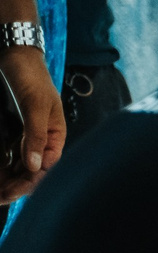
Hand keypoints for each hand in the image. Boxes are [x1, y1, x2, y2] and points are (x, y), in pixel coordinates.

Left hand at [1, 49, 64, 201]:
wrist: (16, 55)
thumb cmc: (31, 78)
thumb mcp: (34, 107)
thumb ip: (35, 137)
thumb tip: (36, 167)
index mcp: (56, 136)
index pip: (46, 167)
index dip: (29, 183)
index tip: (10, 193)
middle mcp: (45, 140)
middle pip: (34, 170)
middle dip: (18, 186)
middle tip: (0, 197)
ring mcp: (30, 135)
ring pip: (22, 165)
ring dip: (10, 179)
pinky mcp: (18, 130)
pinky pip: (12, 154)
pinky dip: (5, 166)